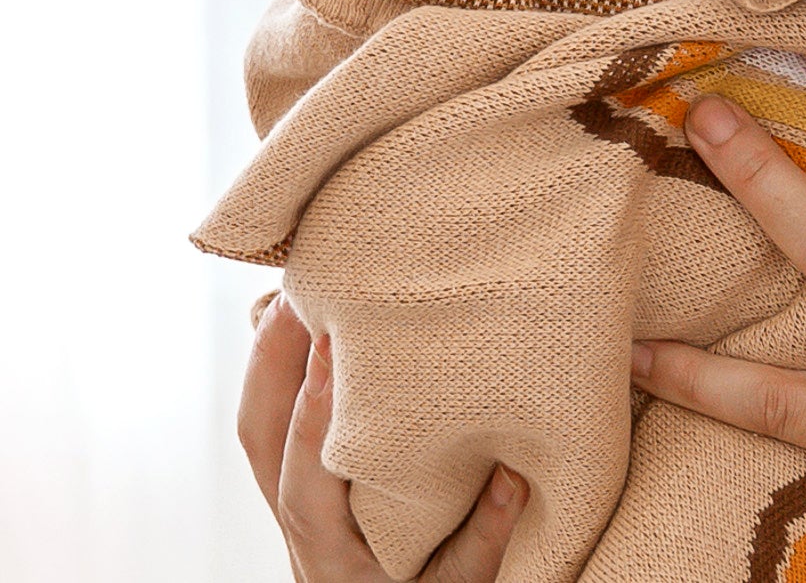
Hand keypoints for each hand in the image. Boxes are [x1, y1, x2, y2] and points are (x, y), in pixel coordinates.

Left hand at [237, 293, 527, 582]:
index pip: (304, 483)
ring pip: (256, 421)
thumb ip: (486, 539)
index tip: (330, 346)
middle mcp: (297, 524)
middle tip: (304, 289)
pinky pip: (270, 414)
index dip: (313, 416)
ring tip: (299, 286)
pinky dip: (278, 362)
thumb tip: (515, 475)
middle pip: (257, 436)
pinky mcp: (299, 475)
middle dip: (272, 357)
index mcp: (327, 554)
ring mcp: (291, 498)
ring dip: (269, 352)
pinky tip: (304, 317)